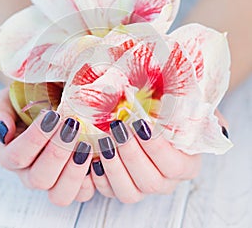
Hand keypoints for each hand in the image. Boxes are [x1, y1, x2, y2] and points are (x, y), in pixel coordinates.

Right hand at [0, 88, 94, 205]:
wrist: (57, 97)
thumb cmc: (34, 98)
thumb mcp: (11, 98)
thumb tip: (2, 132)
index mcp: (11, 154)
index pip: (16, 157)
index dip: (34, 139)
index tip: (53, 116)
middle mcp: (30, 173)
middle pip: (39, 178)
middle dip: (57, 152)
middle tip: (72, 126)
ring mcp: (54, 181)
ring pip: (60, 194)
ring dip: (74, 170)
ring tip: (85, 144)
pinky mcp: (76, 183)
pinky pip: (83, 193)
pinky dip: (92, 178)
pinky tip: (97, 154)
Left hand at [90, 113, 227, 203]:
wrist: (149, 118)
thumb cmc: (165, 112)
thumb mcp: (182, 107)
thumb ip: (192, 111)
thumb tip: (206, 119)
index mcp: (186, 165)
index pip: (173, 164)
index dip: (156, 146)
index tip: (140, 122)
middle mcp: (166, 181)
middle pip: (150, 181)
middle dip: (131, 154)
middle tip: (118, 127)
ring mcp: (142, 187)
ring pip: (129, 192)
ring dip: (114, 167)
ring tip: (104, 141)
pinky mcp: (121, 187)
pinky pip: (109, 192)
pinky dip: (99, 177)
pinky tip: (94, 157)